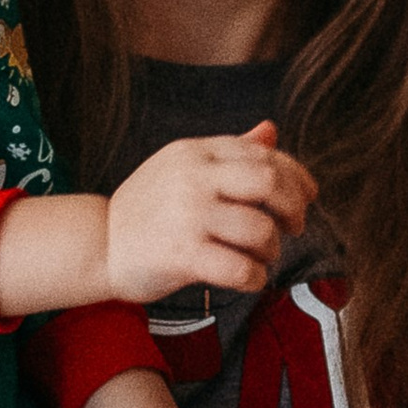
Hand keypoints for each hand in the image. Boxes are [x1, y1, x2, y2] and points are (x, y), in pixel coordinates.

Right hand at [102, 122, 315, 306]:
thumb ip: (229, 152)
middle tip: (294, 226)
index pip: (264, 153)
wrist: (99, 243)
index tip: (309, 195)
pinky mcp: (182, 255)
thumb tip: (271, 130)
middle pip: (269, 182)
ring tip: (261, 256)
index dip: (296, 175)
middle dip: (293, 207)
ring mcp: (188, 215)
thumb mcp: (183, 168)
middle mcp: (194, 177)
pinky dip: (256, 277)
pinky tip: (249, 278)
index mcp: (196, 151)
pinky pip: (241, 268)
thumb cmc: (148, 209)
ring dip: (272, 248)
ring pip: (260, 229)